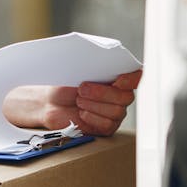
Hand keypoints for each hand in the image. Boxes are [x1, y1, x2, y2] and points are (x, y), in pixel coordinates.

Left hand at [6, 70, 141, 136]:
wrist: (50, 102)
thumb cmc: (65, 84)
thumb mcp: (77, 70)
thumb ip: (91, 66)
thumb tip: (97, 59)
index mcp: (116, 78)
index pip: (136, 77)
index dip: (131, 79)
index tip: (118, 80)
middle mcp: (119, 96)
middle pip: (125, 97)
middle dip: (102, 93)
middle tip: (81, 89)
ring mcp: (114, 113)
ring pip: (116, 111)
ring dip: (94, 105)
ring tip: (78, 100)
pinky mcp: (106, 128)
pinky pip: (107, 124)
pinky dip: (92, 117)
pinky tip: (81, 113)